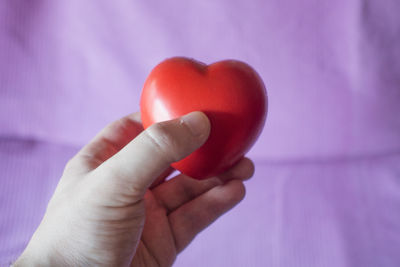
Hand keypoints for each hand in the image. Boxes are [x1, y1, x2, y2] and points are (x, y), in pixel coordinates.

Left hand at [14, 111, 253, 266]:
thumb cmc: (78, 235)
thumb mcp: (114, 181)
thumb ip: (156, 148)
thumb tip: (199, 120)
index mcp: (104, 163)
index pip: (136, 129)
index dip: (165, 117)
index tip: (196, 107)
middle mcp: (127, 186)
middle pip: (171, 158)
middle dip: (202, 149)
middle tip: (233, 139)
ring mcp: (146, 215)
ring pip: (188, 189)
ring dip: (218, 177)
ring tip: (245, 166)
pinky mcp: (163, 241)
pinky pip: (195, 217)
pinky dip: (216, 203)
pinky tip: (235, 191)